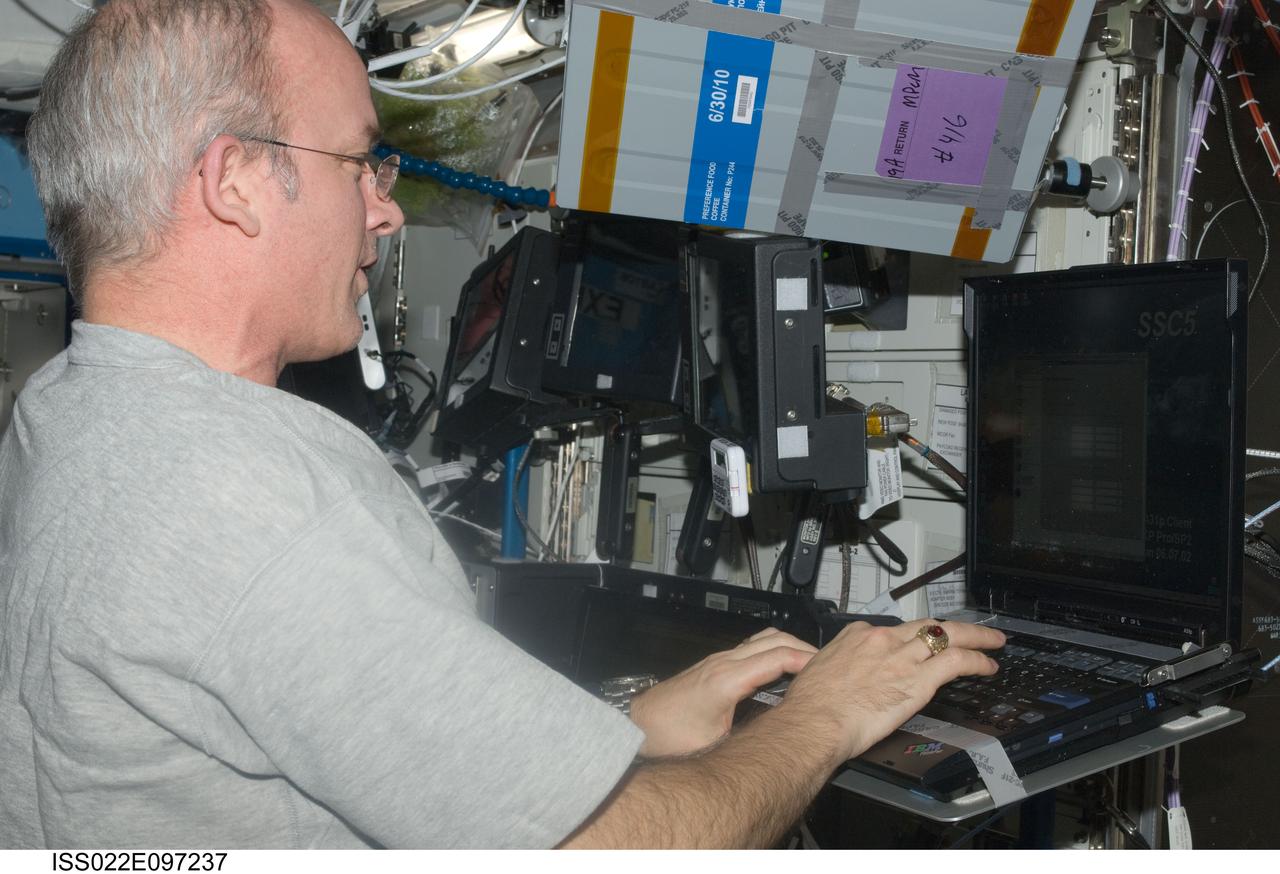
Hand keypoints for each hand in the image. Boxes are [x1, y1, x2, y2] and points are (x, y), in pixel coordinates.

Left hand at [629, 628, 816, 757]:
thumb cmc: (668, 736)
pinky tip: (781, 669)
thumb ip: (747, 738)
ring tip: (809, 665)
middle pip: (773, 639)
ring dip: (787, 646)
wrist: (636, 725)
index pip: (777, 656)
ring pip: (761, 639)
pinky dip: (772, 651)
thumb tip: (776, 742)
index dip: (806, 661)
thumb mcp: (714, 745)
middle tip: (827, 666)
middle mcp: (723, 662)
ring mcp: (717, 660)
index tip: (827, 671)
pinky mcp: (713, 665)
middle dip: (803, 648)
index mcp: (728, 678)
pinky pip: (751, 649)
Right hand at [778, 619, 1005, 766]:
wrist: (814, 722)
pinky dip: (977, 660)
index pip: (892, 629)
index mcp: (857, 635)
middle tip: (975, 629)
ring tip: (993, 642)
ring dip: (976, 638)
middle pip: (928, 624)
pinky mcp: (918, 680)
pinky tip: (988, 665)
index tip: (917, 645)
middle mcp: (883, 640)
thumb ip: (837, 666)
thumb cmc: (810, 706)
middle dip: (956, 626)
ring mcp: (903, 658)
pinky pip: (956, 662)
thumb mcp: (816, 670)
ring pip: (949, 637)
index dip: (910, 637)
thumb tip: (840, 675)